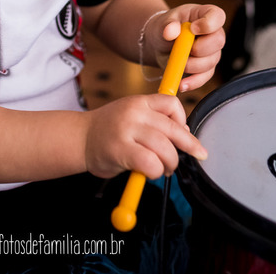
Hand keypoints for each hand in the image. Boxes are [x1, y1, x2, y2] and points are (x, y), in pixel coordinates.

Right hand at [83, 93, 206, 179]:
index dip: (183, 119)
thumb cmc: (108, 131)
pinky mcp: (121, 150)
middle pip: (173, 129)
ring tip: (164, 168)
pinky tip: (149, 172)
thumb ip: (154, 121)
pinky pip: (150, 163)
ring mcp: (127, 130)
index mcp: (138, 102)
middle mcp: (134, 112)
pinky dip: (155, 171)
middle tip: (197, 155)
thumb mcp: (132, 116)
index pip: (171, 103)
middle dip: (189, 146)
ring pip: (165, 148)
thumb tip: (184, 132)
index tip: (183, 133)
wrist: (79, 139)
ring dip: (170, 163)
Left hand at [145, 4, 225, 91]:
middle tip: (182, 49)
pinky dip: (193, 82)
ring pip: (211, 62)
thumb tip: (170, 31)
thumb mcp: (163, 22)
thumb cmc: (166, 28)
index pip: (217, 16)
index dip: (208, 24)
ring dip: (192, 65)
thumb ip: (167, 24)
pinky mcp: (206, 69)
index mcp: (205, 15)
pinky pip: (205, 77)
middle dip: (199, 48)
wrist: (159, 44)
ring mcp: (212, 52)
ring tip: (176, 62)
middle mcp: (213, 33)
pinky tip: (182, 83)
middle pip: (218, 41)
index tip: (192, 29)